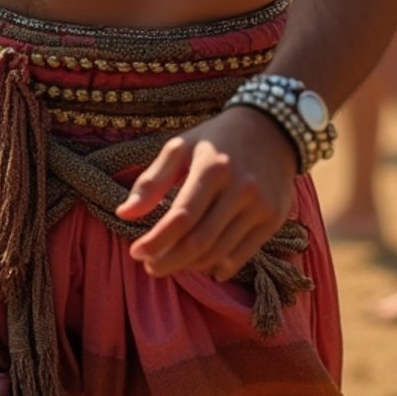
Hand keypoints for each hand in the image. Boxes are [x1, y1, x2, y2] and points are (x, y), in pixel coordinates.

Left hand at [114, 105, 297, 281]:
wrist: (272, 129)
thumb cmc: (216, 139)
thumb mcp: (181, 146)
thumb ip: (151, 180)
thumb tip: (123, 214)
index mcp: (213, 167)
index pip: (180, 217)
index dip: (156, 241)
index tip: (135, 252)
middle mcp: (240, 189)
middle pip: (199, 241)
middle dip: (169, 260)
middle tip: (150, 266)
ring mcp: (260, 206)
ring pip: (218, 253)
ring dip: (189, 266)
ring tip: (170, 263)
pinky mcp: (273, 220)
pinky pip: (242, 256)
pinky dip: (218, 267)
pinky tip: (200, 266)